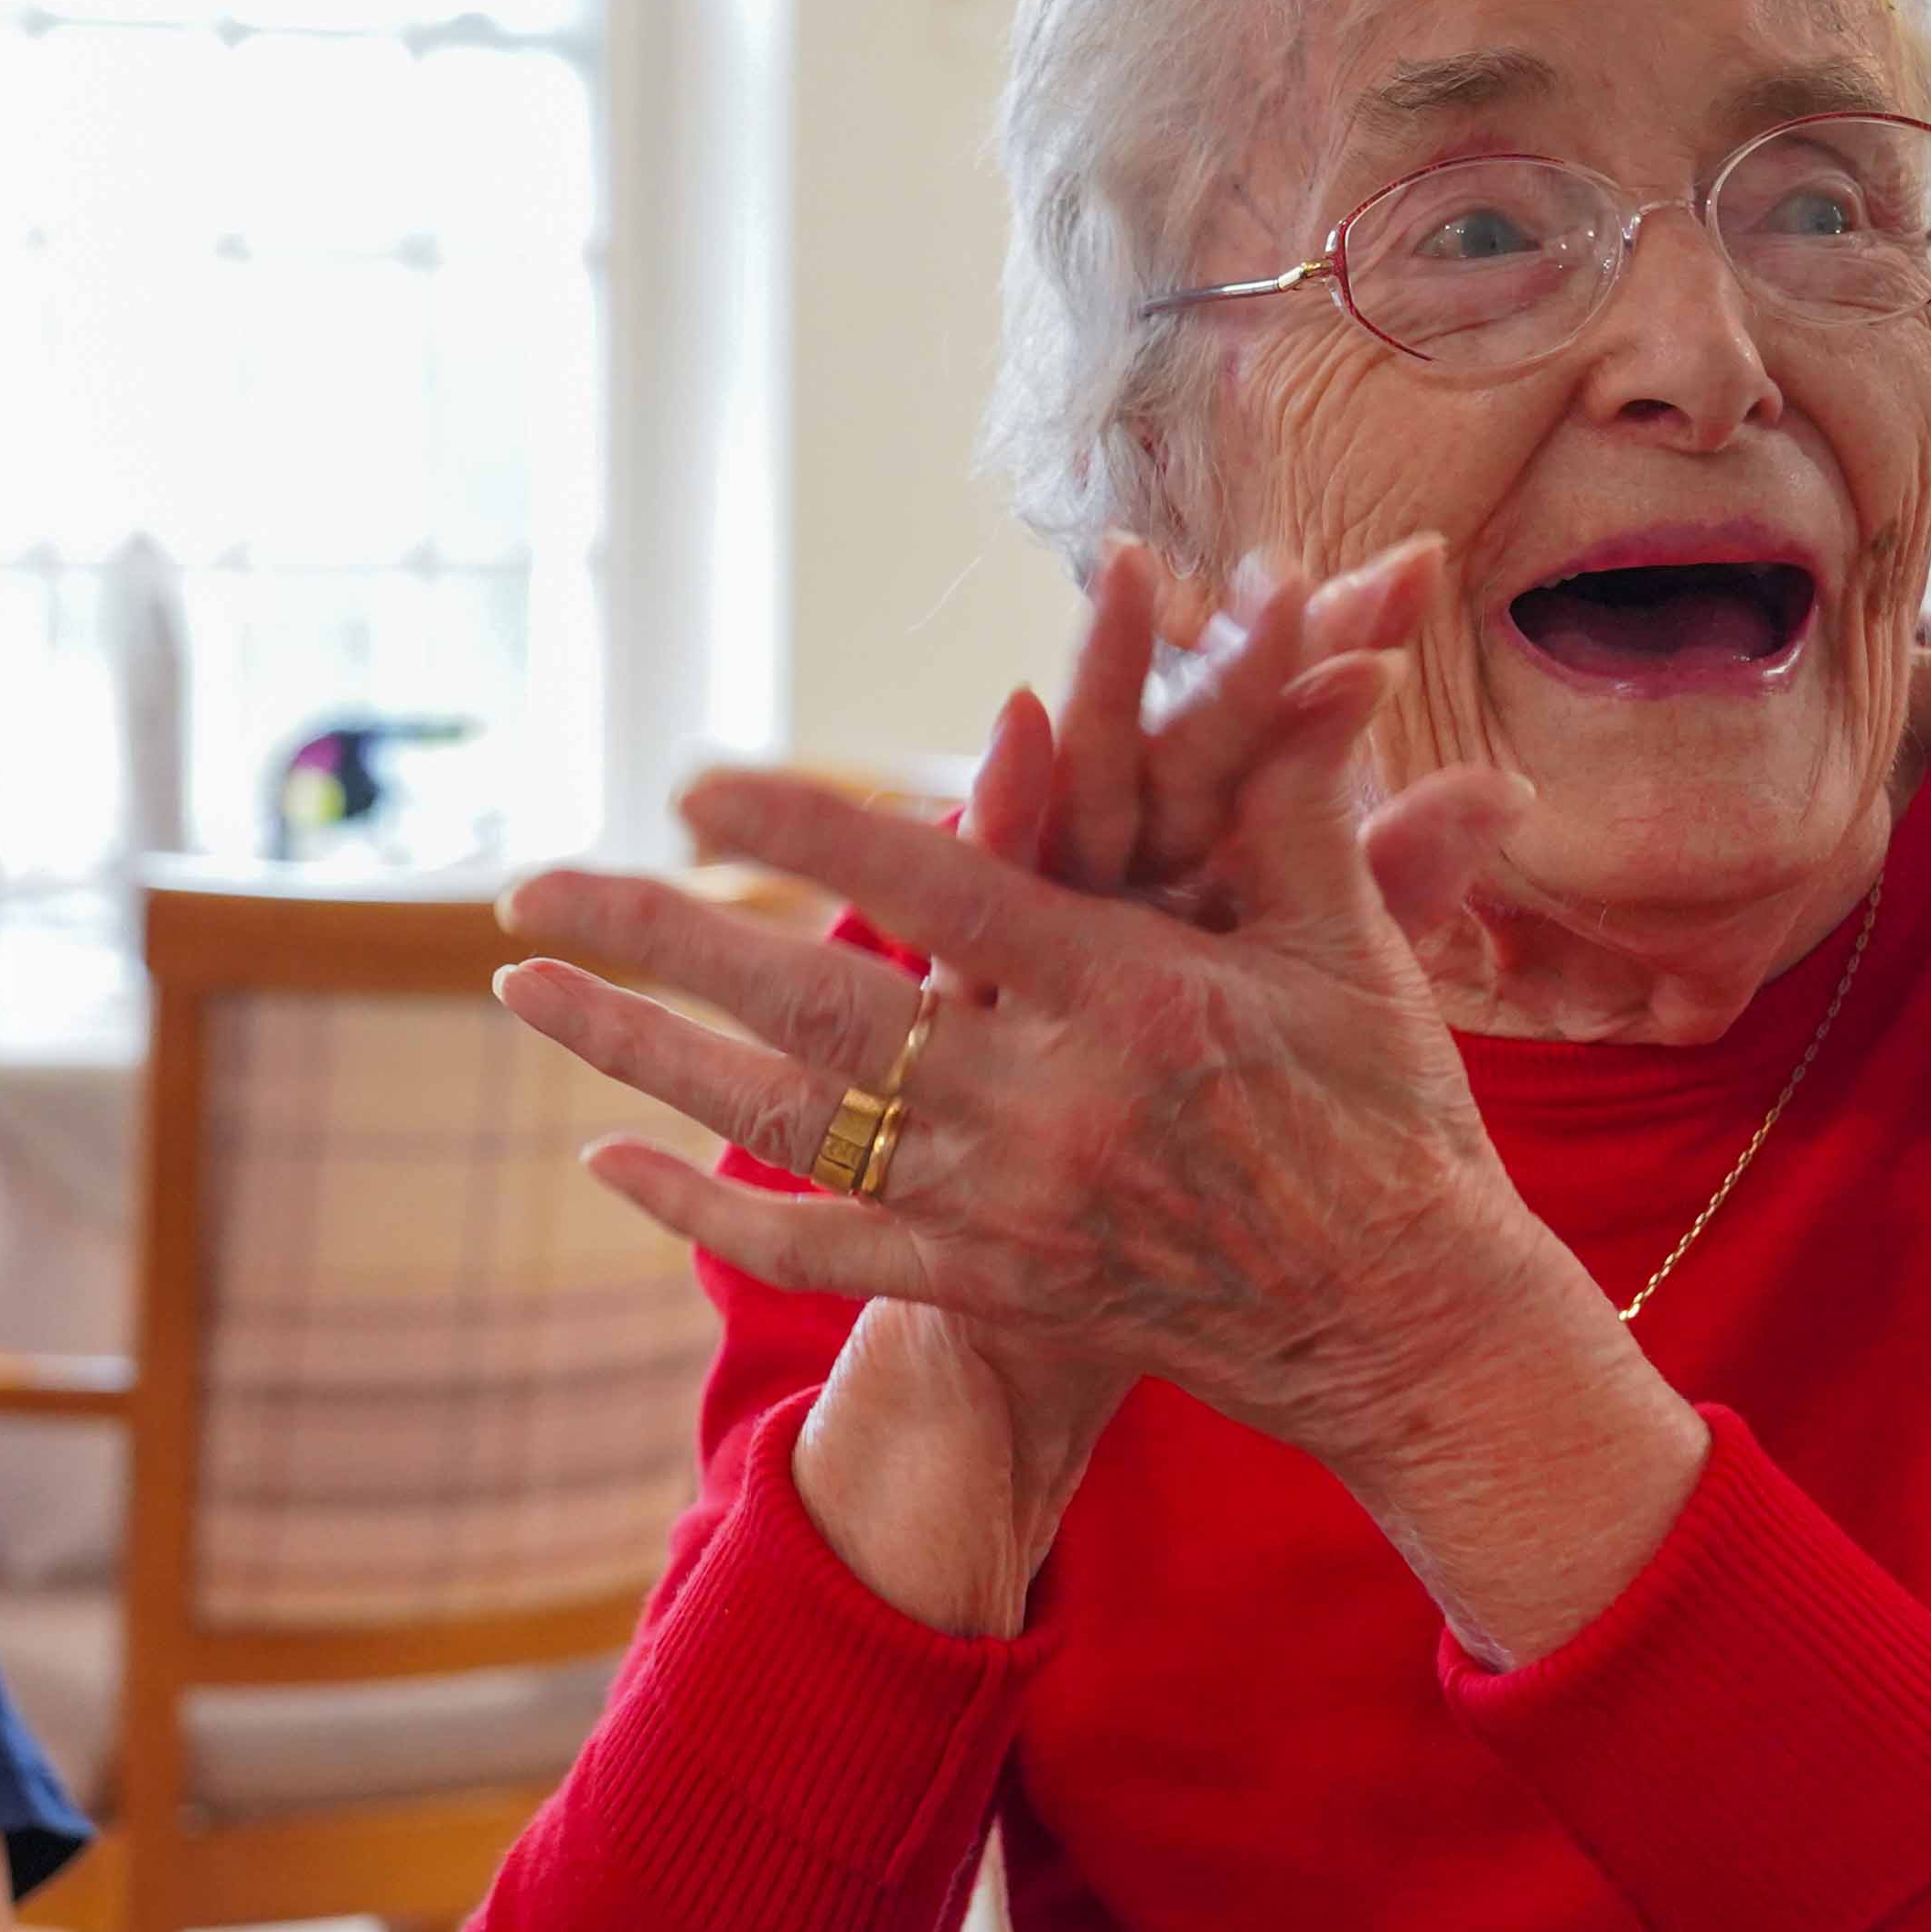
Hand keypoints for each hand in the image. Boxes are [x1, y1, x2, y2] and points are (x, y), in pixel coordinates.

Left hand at [502, 545, 1699, 1651]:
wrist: (1406, 1327)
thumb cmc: (1388, 1108)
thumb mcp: (1340, 941)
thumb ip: (1275, 785)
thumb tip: (1269, 605)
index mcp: (1134, 997)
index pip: (938, 891)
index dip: (811, 834)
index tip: (692, 780)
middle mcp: (1051, 1108)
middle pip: (812, 1013)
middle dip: (656, 942)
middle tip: (526, 885)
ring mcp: (1008, 1210)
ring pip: (782, 1129)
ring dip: (639, 1057)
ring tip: (524, 991)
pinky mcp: (991, 1286)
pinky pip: (816, 1246)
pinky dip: (703, 1208)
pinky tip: (606, 1160)